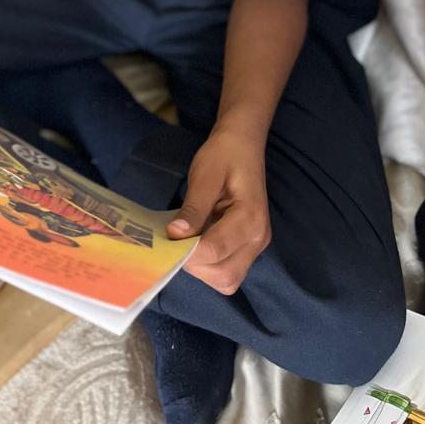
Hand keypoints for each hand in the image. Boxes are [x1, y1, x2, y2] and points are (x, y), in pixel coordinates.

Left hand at [166, 126, 269, 295]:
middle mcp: (258, 239)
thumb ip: (193, 208)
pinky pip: (227, 268)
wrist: (243, 144)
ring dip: (201, 268)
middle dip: (195, 266)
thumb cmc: (224, 155)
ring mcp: (255, 245)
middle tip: (176, 242)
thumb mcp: (205, 176)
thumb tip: (175, 235)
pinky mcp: (248, 247)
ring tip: (186, 241)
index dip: (187, 252)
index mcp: (250, 219)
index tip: (166, 238)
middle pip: (224, 276)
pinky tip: (195, 241)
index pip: (215, 251)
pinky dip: (208, 264)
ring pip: (227, 279)